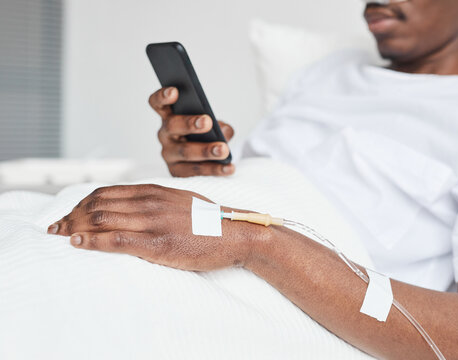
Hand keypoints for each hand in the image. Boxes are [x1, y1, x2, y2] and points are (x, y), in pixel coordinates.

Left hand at [46, 185, 258, 270]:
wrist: (235, 233)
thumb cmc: (211, 220)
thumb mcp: (182, 200)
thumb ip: (157, 199)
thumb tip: (136, 205)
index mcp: (154, 191)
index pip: (106, 192)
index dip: (81, 203)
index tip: (69, 213)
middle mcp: (150, 202)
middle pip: (98, 204)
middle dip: (71, 215)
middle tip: (55, 226)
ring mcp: (153, 221)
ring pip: (102, 219)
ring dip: (75, 227)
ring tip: (59, 234)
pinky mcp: (158, 243)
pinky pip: (116, 240)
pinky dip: (92, 241)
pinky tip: (77, 243)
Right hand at [149, 87, 235, 176]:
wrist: (205, 160)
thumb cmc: (205, 136)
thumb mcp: (213, 127)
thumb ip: (219, 126)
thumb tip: (223, 131)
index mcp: (169, 116)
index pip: (158, 104)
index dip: (162, 97)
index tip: (174, 91)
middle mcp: (165, 134)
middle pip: (172, 126)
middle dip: (189, 123)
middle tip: (207, 121)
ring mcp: (169, 155)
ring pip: (185, 152)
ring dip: (206, 151)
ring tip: (224, 150)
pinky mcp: (177, 173)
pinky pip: (196, 171)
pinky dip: (214, 169)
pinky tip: (229, 167)